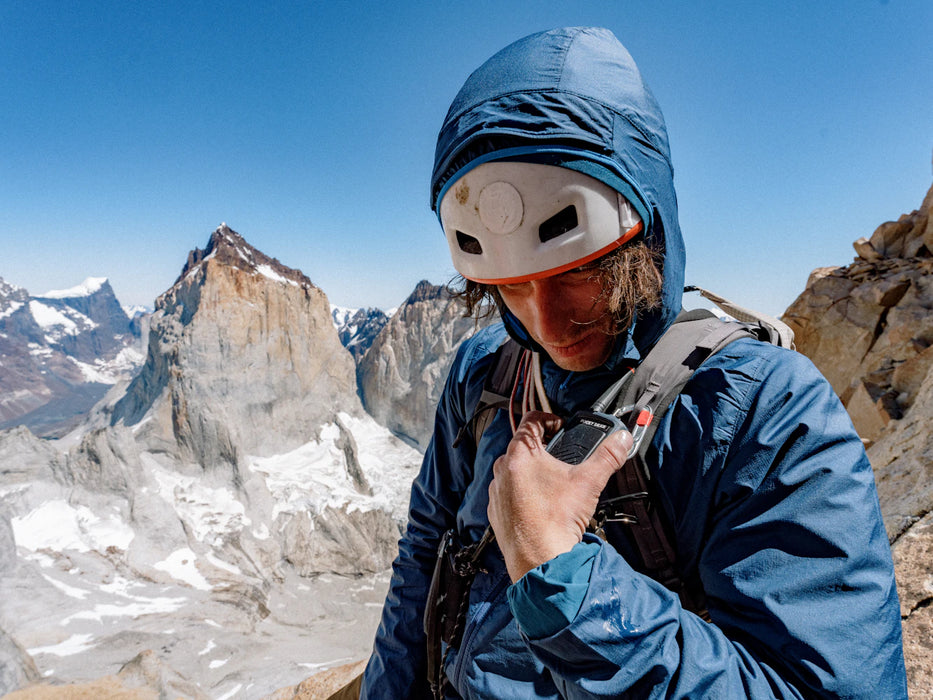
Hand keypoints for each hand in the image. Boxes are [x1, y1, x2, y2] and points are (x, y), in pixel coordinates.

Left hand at [487, 411, 633, 581]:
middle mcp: (502, 470)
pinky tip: (541, 506)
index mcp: (520, 455)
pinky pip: (508, 495)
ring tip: (554, 484)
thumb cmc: (556, 521)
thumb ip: (608, 457)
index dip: (550, 419)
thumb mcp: (588, 482)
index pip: (531, 421)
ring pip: (514, 471)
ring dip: (532, 473)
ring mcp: (496, 492)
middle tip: (562, 458)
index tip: (560, 426)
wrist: (540, 559)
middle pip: (523, 447)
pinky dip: (522, 495)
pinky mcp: (496, 513)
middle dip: (544, 449)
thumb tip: (621, 442)